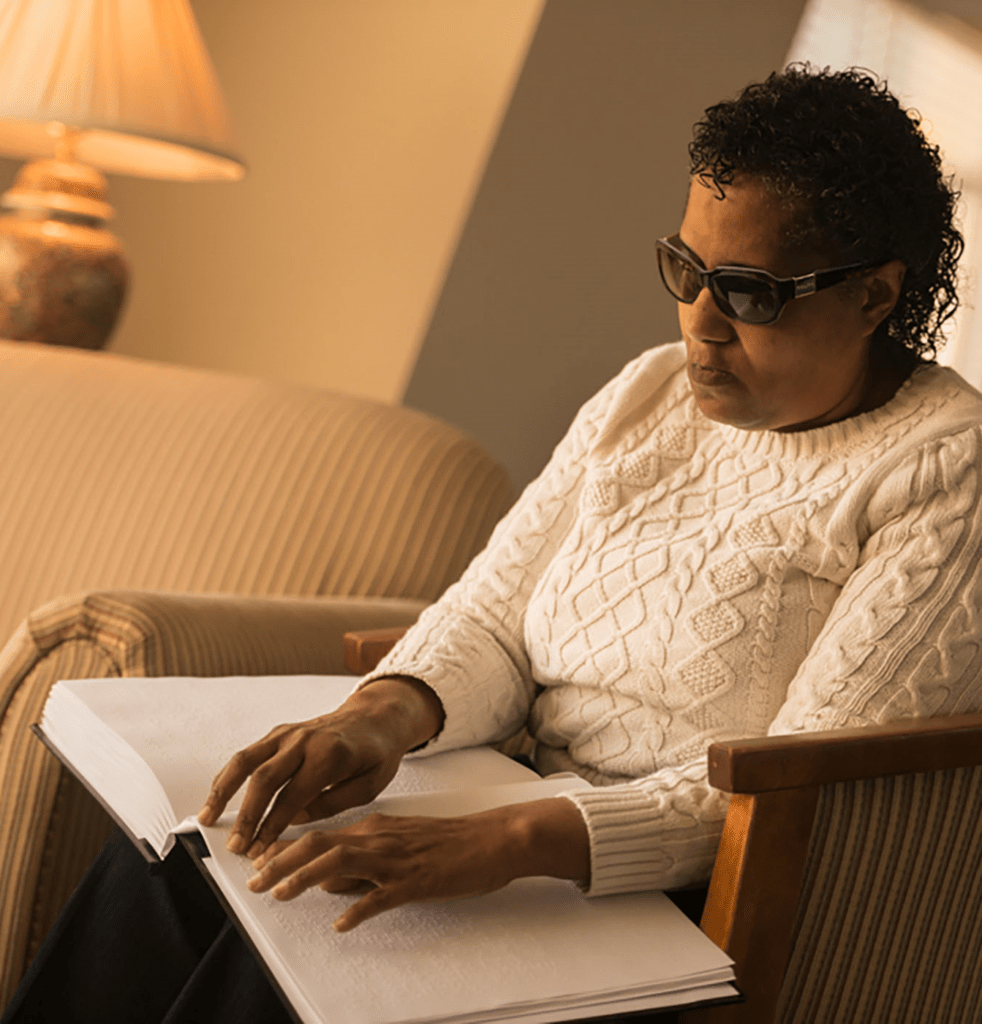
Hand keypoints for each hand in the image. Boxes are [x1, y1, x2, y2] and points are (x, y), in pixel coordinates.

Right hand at [197, 676, 443, 857]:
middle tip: (235, 845)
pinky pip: (249, 753)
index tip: (260, 850)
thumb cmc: (377, 752)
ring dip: (224, 791)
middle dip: (246, 816)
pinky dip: (229, 774)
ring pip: (246, 760)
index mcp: (331, 755)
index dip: (272, 827)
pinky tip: (218, 794)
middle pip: (264, 779)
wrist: (377, 717)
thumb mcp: (371, 785)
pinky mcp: (281, 732)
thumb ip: (334, 805)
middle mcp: (305, 740)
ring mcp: (290, 733)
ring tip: (207, 817)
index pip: (292, 796)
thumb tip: (297, 819)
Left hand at [246, 798, 591, 930]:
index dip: (284, 851)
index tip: (259, 865)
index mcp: (374, 828)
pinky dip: (358, 908)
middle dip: (282, 862)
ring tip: (281, 896)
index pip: (319, 836)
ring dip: (305, 879)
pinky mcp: (416, 880)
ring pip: (341, 863)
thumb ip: (363, 863)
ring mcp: (397, 858)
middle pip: (320, 845)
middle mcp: (379, 837)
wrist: (493, 838)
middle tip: (254, 882)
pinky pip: (382, 896)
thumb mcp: (398, 846)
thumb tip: (325, 884)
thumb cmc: (449, 843)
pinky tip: (342, 924)